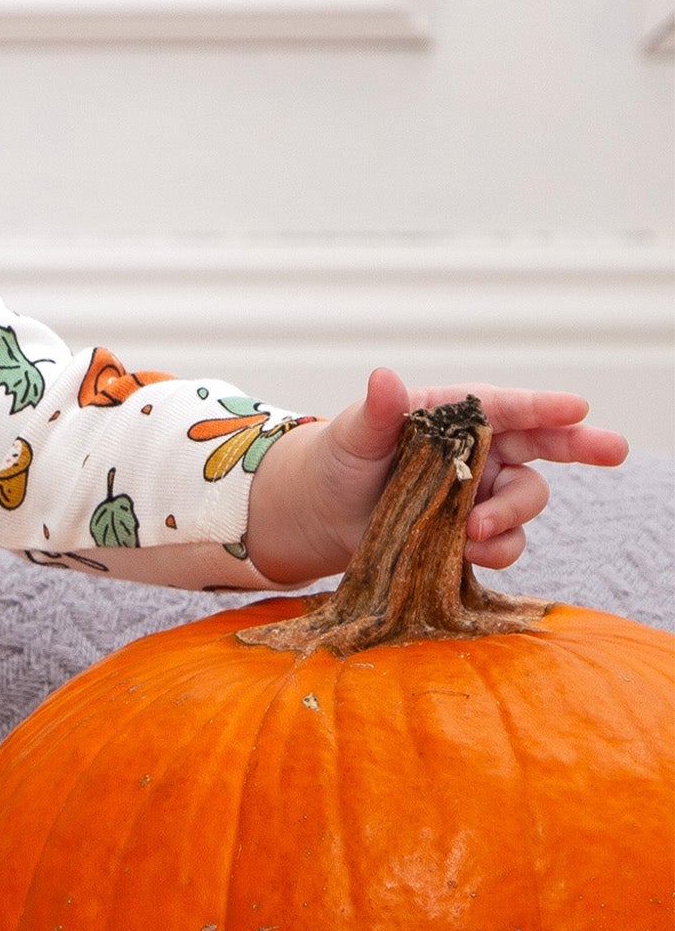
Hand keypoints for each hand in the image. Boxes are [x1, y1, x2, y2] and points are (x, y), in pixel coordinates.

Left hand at [243, 368, 627, 585]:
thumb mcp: (354, 434)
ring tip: (472, 530)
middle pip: (543, 445)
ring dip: (509, 515)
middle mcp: (477, 450)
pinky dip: (495, 549)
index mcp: (453, 414)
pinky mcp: (470, 533)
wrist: (318, 513)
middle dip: (581, 445)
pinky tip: (468, 552)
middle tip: (612, 450)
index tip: (576, 407)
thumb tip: (383, 378)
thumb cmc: (337, 459)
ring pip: (525, 500)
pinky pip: (503, 542)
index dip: (542, 406)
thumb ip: (376, 411)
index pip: (505, 406)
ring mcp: (478, 493)